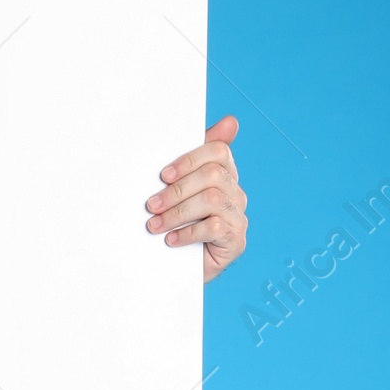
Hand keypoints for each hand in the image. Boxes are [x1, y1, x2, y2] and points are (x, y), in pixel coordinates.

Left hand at [145, 115, 246, 281]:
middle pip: (213, 175)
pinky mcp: (236, 240)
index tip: (163, 175)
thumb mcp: (178, 191)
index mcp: (224, 174)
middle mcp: (235, 192)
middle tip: (151, 205)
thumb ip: (191, 159)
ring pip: (211, 200)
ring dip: (177, 212)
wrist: (181, 268)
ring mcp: (238, 216)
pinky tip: (171, 240)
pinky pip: (214, 228)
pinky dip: (187, 233)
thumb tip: (229, 121)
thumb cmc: (179, 224)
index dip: (190, 160)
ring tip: (155, 225)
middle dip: (177, 190)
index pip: (218, 151)